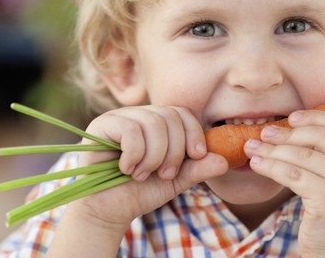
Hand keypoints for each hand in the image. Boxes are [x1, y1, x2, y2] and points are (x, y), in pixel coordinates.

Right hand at [70, 106, 228, 230]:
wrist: (109, 210)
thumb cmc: (141, 192)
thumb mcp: (176, 181)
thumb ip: (198, 169)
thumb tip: (224, 161)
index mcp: (158, 122)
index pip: (182, 113)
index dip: (193, 133)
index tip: (197, 156)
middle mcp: (139, 114)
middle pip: (170, 117)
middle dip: (174, 151)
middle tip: (164, 174)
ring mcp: (119, 117)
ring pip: (153, 123)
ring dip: (154, 156)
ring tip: (143, 175)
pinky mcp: (100, 126)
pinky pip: (130, 129)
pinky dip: (135, 154)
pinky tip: (126, 169)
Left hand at [244, 110, 324, 257]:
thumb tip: (296, 130)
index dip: (315, 117)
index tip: (291, 118)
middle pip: (321, 136)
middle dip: (289, 132)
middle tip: (265, 133)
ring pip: (302, 155)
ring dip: (272, 149)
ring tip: (252, 147)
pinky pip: (293, 174)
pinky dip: (271, 166)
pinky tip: (257, 165)